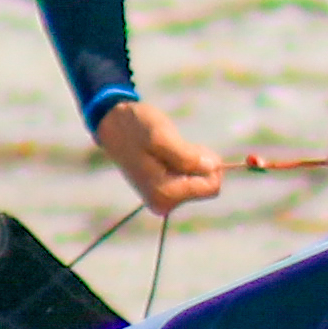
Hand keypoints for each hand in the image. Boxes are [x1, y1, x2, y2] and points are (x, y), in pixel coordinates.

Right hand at [94, 100, 228, 216]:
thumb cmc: (136, 128)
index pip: (212, 187)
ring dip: (191, 161)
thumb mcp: (161, 136)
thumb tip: (213, 168)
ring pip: (199, 181)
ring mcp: (163, 199)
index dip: (209, 164)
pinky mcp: (164, 191)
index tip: (190, 148)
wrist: (114, 125)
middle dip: (199, 163)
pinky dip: (186, 162)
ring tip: (169, 148)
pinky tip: (168, 152)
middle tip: (177, 146)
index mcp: (164, 194)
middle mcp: (164, 203)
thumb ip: (187, 155)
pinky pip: (190, 179)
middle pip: (207, 186)